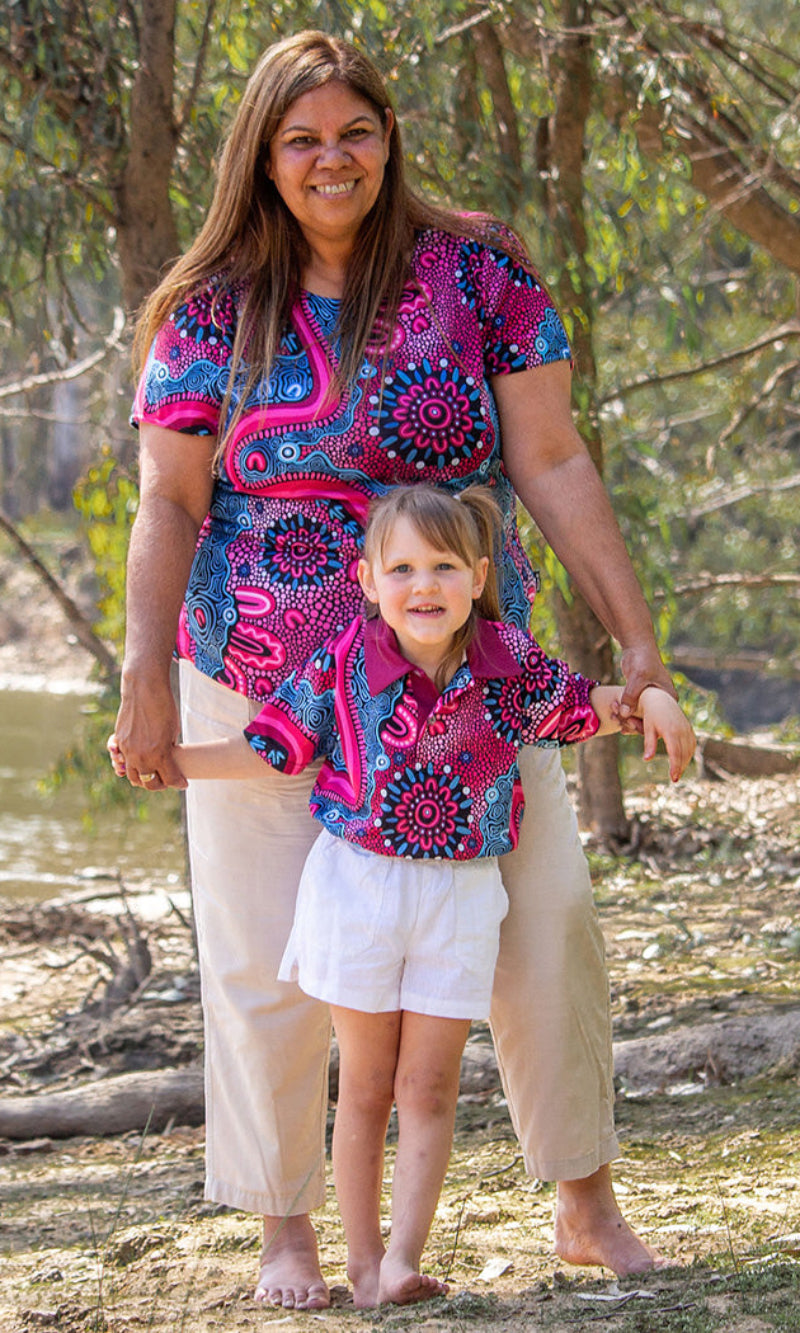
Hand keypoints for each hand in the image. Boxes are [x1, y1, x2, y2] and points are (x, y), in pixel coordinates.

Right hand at [111, 672, 187, 789]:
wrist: (144, 689)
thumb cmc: (164, 707)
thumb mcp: (173, 730)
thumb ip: (169, 749)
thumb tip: (168, 760)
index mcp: (160, 754)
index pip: (170, 779)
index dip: (178, 783)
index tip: (183, 783)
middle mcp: (142, 756)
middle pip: (150, 783)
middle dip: (160, 785)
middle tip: (167, 782)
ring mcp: (128, 750)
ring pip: (133, 777)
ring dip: (143, 780)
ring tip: (152, 776)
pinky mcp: (119, 742)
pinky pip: (122, 762)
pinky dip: (129, 766)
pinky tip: (138, 763)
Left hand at [617, 643, 677, 733]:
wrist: (637, 646)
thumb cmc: (642, 659)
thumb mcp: (637, 677)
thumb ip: (631, 695)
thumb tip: (624, 714)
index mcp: (668, 699)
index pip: (659, 720)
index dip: (642, 725)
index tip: (627, 721)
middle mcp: (662, 702)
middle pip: (648, 721)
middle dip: (631, 722)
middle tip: (616, 717)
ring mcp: (652, 701)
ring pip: (639, 717)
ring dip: (625, 718)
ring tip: (612, 714)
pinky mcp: (642, 699)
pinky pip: (634, 712)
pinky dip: (624, 714)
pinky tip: (613, 715)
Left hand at [638, 687, 695, 782]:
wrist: (660, 699)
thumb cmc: (651, 715)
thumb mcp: (647, 728)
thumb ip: (649, 744)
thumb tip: (646, 759)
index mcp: (671, 730)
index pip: (675, 753)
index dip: (675, 766)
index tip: (673, 778)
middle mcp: (681, 729)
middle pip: (684, 753)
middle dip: (680, 767)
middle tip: (675, 779)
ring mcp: (687, 728)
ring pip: (689, 750)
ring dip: (685, 762)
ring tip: (677, 773)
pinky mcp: (688, 728)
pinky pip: (692, 744)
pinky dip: (689, 754)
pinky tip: (683, 761)